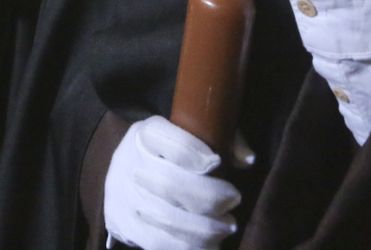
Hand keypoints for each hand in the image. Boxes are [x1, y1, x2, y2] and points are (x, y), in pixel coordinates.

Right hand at [104, 117, 238, 249]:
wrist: (124, 175)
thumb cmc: (168, 153)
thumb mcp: (190, 132)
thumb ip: (221, 136)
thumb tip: (246, 159)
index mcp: (145, 135)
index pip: (165, 141)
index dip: (193, 152)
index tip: (218, 162)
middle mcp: (130, 164)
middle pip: (168, 183)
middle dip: (208, 197)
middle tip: (233, 200)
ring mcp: (125, 197)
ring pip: (166, 217)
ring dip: (204, 227)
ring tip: (227, 226)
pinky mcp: (124, 225)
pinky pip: (159, 242)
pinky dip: (189, 246)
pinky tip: (210, 244)